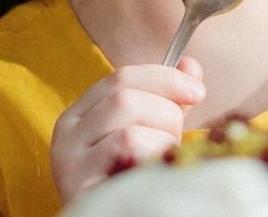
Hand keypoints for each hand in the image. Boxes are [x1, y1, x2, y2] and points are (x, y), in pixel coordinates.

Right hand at [50, 56, 204, 203]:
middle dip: (165, 116)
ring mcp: (70, 162)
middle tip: (175, 140)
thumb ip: (167, 100)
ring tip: (161, 162)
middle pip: (125, 99)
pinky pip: (128, 157)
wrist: (111, 215)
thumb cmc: (129, 175)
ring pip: (128, 131)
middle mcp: (68, 132)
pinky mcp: (80, 186)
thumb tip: (190, 65)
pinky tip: (153, 173)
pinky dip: (153, 160)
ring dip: (161, 143)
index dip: (165, 78)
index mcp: (82, 113)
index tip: (198, 92)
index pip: (122, 77)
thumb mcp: (148, 132)